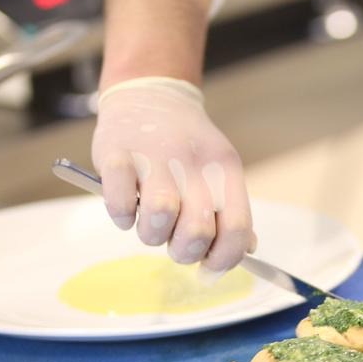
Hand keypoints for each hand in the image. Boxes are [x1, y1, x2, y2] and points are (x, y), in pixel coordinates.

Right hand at [91, 77, 255, 271]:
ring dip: (152, 235)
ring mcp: (153, 157)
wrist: (149, 94)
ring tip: (151, 224)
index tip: (208, 267)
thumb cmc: (186, 145)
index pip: (236, 227)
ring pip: (159, 218)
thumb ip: (231, 209)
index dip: (223, 259)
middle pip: (197, 230)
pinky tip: (127, 209)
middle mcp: (192, 162)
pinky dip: (123, 217)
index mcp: (224, 169)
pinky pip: (120, 205)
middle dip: (184, 251)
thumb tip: (246, 250)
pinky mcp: (116, 155)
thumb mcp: (219, 169)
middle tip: (174, 242)